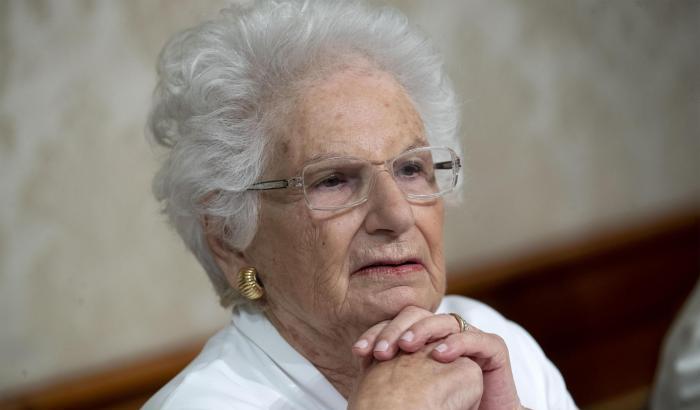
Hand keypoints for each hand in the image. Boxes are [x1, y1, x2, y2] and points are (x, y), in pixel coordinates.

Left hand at [352, 306, 521, 409]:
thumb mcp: (410, 391)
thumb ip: (391, 374)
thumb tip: (360, 367)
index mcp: (423, 341)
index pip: (396, 325)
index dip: (376, 333)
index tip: (358, 352)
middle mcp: (445, 335)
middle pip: (417, 317)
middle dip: (395, 329)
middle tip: (381, 350)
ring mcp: (470, 339)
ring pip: (444, 321)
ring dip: (422, 330)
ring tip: (406, 346)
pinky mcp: (493, 349)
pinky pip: (475, 339)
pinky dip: (457, 343)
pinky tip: (438, 355)